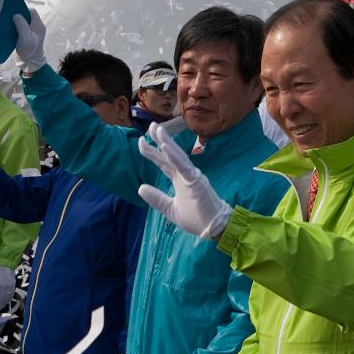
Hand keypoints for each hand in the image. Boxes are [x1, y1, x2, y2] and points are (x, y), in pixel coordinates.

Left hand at [0, 264, 15, 309]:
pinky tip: (7, 301)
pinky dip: (9, 298)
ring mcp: (9, 286)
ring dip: (4, 302)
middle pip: (1, 298)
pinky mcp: (12, 285)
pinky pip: (11, 293)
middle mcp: (3, 287)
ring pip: (6, 297)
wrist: (6, 266)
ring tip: (2, 307)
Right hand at [12, 9, 46, 75]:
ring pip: (22, 21)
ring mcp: (31, 31)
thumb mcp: (25, 38)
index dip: (22, 9)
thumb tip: (16, 15)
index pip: (31, 11)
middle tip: (7, 16)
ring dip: (15, 21)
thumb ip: (22, 25)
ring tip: (6, 22)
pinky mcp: (26, 36)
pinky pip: (20, 27)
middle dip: (17, 15)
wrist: (30, 64)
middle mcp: (36, 27)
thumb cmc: (29, 51)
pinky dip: (14, 27)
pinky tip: (8, 29)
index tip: (13, 11)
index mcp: (38, 25)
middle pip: (26, 15)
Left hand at [136, 123, 232, 239]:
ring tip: (157, 129)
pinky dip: (174, 156)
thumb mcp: (170, 209)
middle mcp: (185, 174)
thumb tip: (140, 187)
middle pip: (170, 154)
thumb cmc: (196, 219)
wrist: (214, 229)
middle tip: (151, 125)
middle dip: (160, 139)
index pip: (164, 162)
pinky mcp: (196, 181)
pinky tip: (165, 146)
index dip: (153, 152)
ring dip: (167, 142)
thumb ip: (156, 198)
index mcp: (179, 180)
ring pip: (177, 156)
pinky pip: (183, 166)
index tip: (141, 142)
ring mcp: (191, 176)